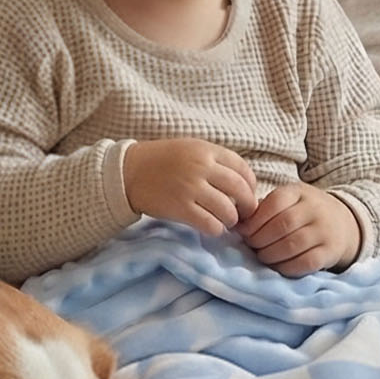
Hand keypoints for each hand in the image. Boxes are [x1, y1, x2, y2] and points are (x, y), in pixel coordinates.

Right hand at [124, 138, 258, 236]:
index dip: (250, 185)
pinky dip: (216, 229)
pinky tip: (212, 228)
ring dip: (231, 220)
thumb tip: (240, 182)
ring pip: (228, 210)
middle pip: (240, 190)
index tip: (247, 194)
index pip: (243, 169)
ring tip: (225, 221)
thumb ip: (214, 160)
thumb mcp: (189, 149)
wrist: (128, 172)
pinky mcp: (181, 208)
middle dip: (247, 206)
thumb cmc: (160, 161)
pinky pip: (210, 224)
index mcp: (206, 151)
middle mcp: (202, 168)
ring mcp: (191, 189)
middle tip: (243, 214)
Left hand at [239, 183, 360, 274]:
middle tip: (251, 246)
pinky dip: (286, 267)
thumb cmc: (304, 213)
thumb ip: (264, 209)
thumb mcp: (288, 200)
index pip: (274, 203)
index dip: (254, 221)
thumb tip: (238, 225)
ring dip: (270, 255)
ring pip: (292, 245)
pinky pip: (305, 262)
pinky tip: (278, 266)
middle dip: (259, 240)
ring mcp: (324, 231)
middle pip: (282, 225)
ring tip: (262, 256)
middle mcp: (315, 209)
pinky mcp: (330, 252)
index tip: (244, 232)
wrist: (343, 223)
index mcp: (299, 192)